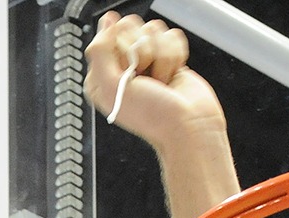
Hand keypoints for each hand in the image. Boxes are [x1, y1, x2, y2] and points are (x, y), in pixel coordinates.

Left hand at [83, 13, 225, 152]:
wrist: (188, 125)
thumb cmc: (150, 116)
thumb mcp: (109, 87)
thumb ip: (99, 51)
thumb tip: (107, 21)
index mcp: (101, 72)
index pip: (108, 34)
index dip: (122, 49)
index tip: (129, 71)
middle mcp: (122, 65)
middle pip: (131, 26)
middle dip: (143, 52)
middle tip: (145, 78)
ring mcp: (147, 60)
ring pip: (153, 30)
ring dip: (161, 57)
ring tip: (160, 81)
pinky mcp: (168, 58)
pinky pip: (172, 36)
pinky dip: (176, 57)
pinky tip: (171, 77)